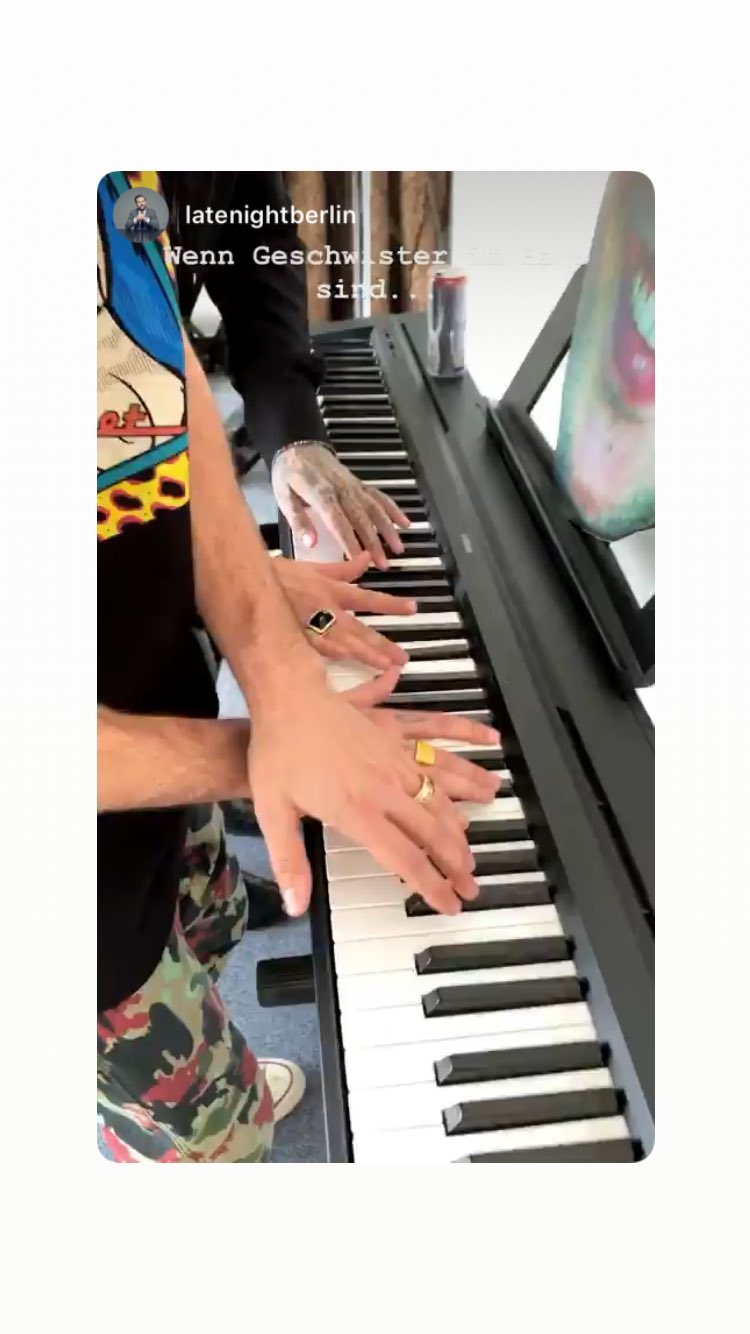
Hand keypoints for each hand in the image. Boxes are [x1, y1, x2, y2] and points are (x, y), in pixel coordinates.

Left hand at [247, 668, 477, 919]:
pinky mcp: (396, 743)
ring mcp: (393, 763)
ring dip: (461, 831)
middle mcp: (383, 789)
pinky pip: (437, 768)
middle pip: (432, 833)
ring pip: (440, 802)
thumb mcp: (272, 811)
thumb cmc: (277, 752)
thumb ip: (289, 861)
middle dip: (456, 864)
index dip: (431, 885)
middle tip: (471, 887)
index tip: (449, 904)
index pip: (405, 858)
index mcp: (356, 810)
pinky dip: (458, 788)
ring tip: (472, 854)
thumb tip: (295, 906)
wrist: (289, 696)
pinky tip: (470, 795)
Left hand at [272, 442, 410, 569]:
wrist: (299, 445)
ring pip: (375, 508)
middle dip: (374, 543)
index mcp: (321, 494)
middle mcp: (342, 490)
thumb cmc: (288, 474)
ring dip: (389, 529)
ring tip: (398, 548)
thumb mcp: (284, 497)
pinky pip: (380, 496)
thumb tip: (311, 542)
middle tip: (383, 564)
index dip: (349, 541)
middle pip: (362, 519)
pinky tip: (405, 523)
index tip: (358, 560)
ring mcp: (354, 486)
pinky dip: (394, 509)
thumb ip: (298, 520)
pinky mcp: (360, 483)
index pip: (338, 522)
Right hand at [273, 550, 416, 668]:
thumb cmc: (279, 575)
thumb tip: (367, 559)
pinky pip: (315, 648)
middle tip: (403, 657)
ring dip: (364, 654)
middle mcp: (325, 608)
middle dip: (382, 643)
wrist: (246, 580)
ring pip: (342, 642)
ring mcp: (309, 625)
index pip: (367, 598)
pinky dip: (331, 655)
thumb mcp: (313, 568)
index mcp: (331, 590)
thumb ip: (342, 569)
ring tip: (385, 666)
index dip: (390, 604)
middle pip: (359, 628)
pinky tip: (345, 662)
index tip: (412, 609)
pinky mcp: (293, 637)